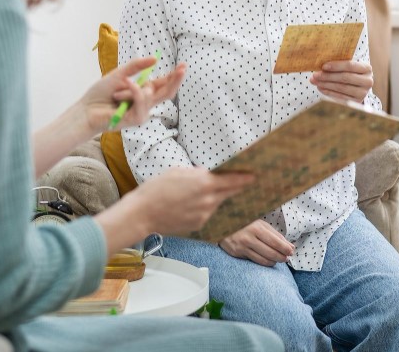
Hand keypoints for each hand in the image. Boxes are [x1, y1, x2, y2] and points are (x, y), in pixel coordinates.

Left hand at [79, 56, 186, 134]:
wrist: (86, 110)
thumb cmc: (100, 94)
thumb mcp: (119, 74)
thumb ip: (135, 67)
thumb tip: (154, 59)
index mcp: (142, 92)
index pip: (163, 84)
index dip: (173, 76)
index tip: (183, 65)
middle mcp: (144, 103)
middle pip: (167, 93)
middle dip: (175, 80)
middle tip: (183, 68)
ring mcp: (141, 113)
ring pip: (150, 95)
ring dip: (134, 89)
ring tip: (116, 93)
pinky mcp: (136, 119)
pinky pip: (141, 101)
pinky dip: (133, 92)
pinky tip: (123, 88)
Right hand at [119, 167, 254, 237]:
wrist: (142, 214)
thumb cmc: (156, 189)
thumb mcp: (177, 172)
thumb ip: (196, 174)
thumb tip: (207, 175)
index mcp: (204, 183)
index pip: (233, 180)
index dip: (246, 177)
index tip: (256, 174)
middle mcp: (208, 200)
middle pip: (230, 192)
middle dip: (239, 187)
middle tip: (248, 182)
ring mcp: (205, 215)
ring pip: (218, 204)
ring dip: (218, 198)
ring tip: (208, 193)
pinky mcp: (199, 225)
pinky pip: (208, 214)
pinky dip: (206, 209)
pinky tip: (194, 206)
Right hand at [219, 219, 293, 266]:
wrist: (223, 225)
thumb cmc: (245, 224)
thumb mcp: (261, 224)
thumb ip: (276, 235)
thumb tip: (291, 246)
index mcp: (256, 227)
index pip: (275, 241)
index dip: (285, 248)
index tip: (291, 251)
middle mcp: (249, 237)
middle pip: (271, 252)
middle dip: (281, 257)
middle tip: (286, 258)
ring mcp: (242, 246)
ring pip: (264, 259)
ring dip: (274, 261)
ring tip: (279, 259)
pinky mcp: (237, 253)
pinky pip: (255, 261)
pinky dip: (265, 262)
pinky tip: (269, 261)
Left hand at [309, 60, 372, 102]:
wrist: (359, 85)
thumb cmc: (351, 72)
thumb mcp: (349, 66)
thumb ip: (339, 64)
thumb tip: (321, 66)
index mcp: (367, 68)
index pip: (350, 66)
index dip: (336, 66)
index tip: (323, 66)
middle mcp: (368, 81)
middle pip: (345, 77)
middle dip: (328, 76)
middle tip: (315, 75)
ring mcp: (363, 93)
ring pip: (341, 87)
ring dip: (326, 84)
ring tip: (315, 81)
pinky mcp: (357, 102)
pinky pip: (340, 96)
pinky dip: (328, 92)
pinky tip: (320, 88)